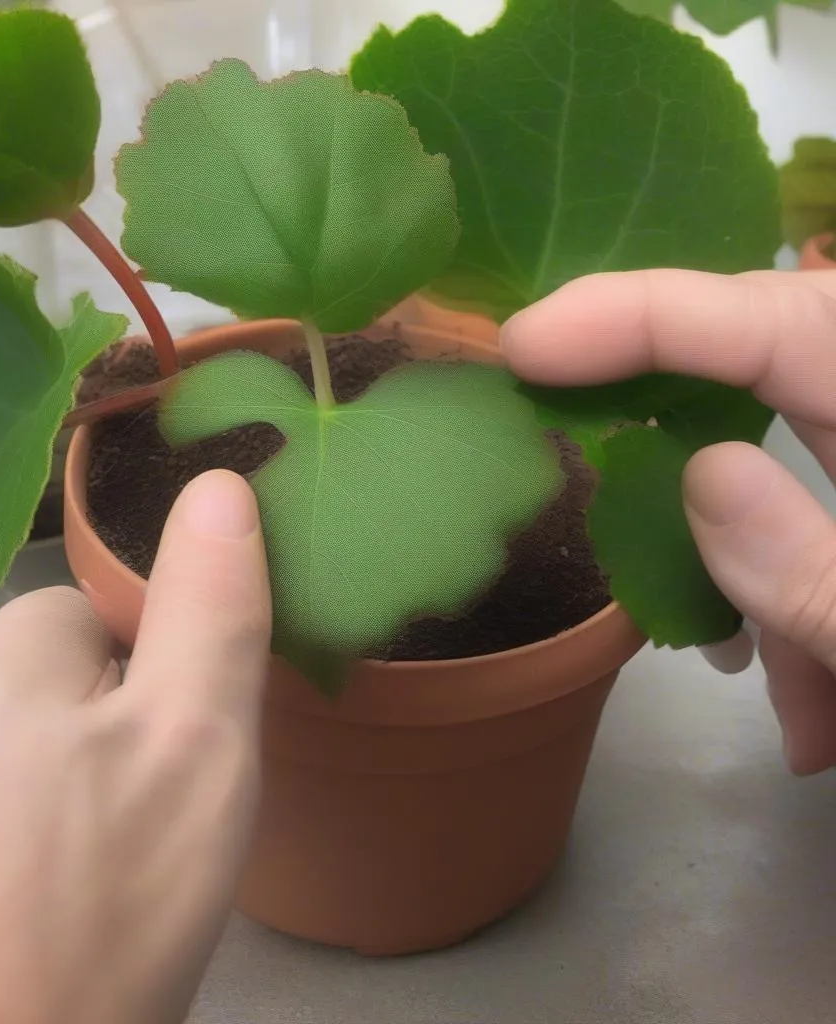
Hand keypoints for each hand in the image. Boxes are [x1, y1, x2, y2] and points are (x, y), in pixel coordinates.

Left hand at [0, 470, 270, 1023]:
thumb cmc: (103, 921)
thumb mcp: (199, 760)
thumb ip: (209, 619)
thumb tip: (216, 485)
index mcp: (17, 681)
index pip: (69, 617)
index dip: (121, 671)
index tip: (150, 748)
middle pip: (2, 693)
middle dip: (53, 733)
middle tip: (105, 829)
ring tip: (34, 890)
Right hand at [501, 268, 835, 775]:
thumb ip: (821, 580)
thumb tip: (702, 474)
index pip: (787, 320)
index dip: (650, 312)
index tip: (526, 344)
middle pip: (772, 364)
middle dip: (670, 421)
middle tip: (561, 427)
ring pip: (790, 473)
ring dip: (755, 575)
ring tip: (763, 680)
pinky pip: (820, 541)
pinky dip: (802, 623)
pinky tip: (813, 717)